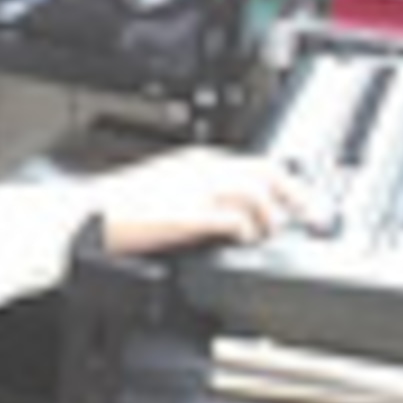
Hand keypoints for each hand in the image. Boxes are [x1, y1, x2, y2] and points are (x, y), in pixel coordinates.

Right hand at [88, 147, 323, 256]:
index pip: (253, 162)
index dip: (283, 182)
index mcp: (197, 161)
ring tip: (271, 235)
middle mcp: (202, 170)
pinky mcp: (189, 216)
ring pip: (257, 193)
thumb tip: (223, 208)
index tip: (298, 199)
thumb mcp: (164, 185)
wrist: (88, 215)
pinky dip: (246, 230)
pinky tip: (245, 242)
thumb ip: (195, 189)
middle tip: (313, 216)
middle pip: (266, 171)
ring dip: (272, 216)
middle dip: (296, 194)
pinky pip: (234, 220)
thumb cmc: (118, 206)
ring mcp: (197, 191)